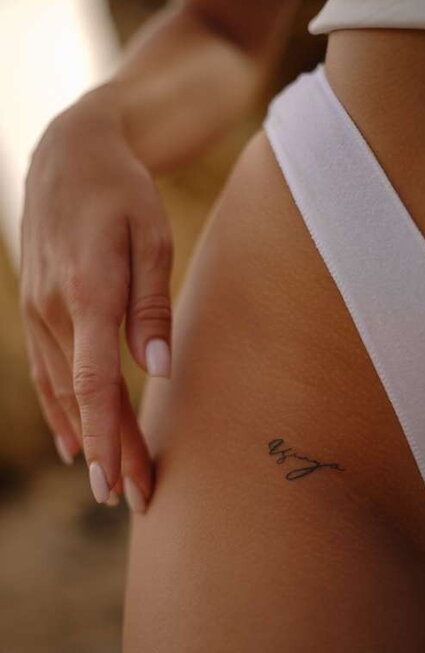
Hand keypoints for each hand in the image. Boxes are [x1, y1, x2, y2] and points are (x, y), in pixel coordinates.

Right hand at [20, 88, 172, 511]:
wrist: (72, 154)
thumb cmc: (123, 193)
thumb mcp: (151, 236)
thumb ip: (151, 304)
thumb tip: (158, 368)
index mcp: (88, 293)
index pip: (95, 384)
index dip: (110, 438)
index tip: (124, 483)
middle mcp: (54, 310)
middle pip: (81, 398)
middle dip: (108, 451)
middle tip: (130, 499)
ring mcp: (39, 311)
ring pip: (62, 390)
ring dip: (85, 437)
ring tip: (106, 480)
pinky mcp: (37, 308)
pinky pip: (46, 369)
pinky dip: (60, 408)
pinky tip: (70, 437)